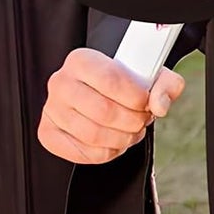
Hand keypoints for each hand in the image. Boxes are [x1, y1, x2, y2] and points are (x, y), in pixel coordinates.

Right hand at [38, 50, 184, 163]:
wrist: (103, 88)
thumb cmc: (125, 80)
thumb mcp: (152, 74)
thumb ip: (165, 85)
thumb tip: (159, 105)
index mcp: (81, 60)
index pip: (111, 80)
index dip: (136, 97)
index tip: (147, 103)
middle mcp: (61, 83)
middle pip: (103, 111)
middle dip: (132, 121)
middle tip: (142, 120)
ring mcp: (52, 109)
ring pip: (92, 135)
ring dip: (121, 139)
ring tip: (132, 132)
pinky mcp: (48, 134)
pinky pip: (79, 153)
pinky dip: (105, 153)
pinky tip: (115, 143)